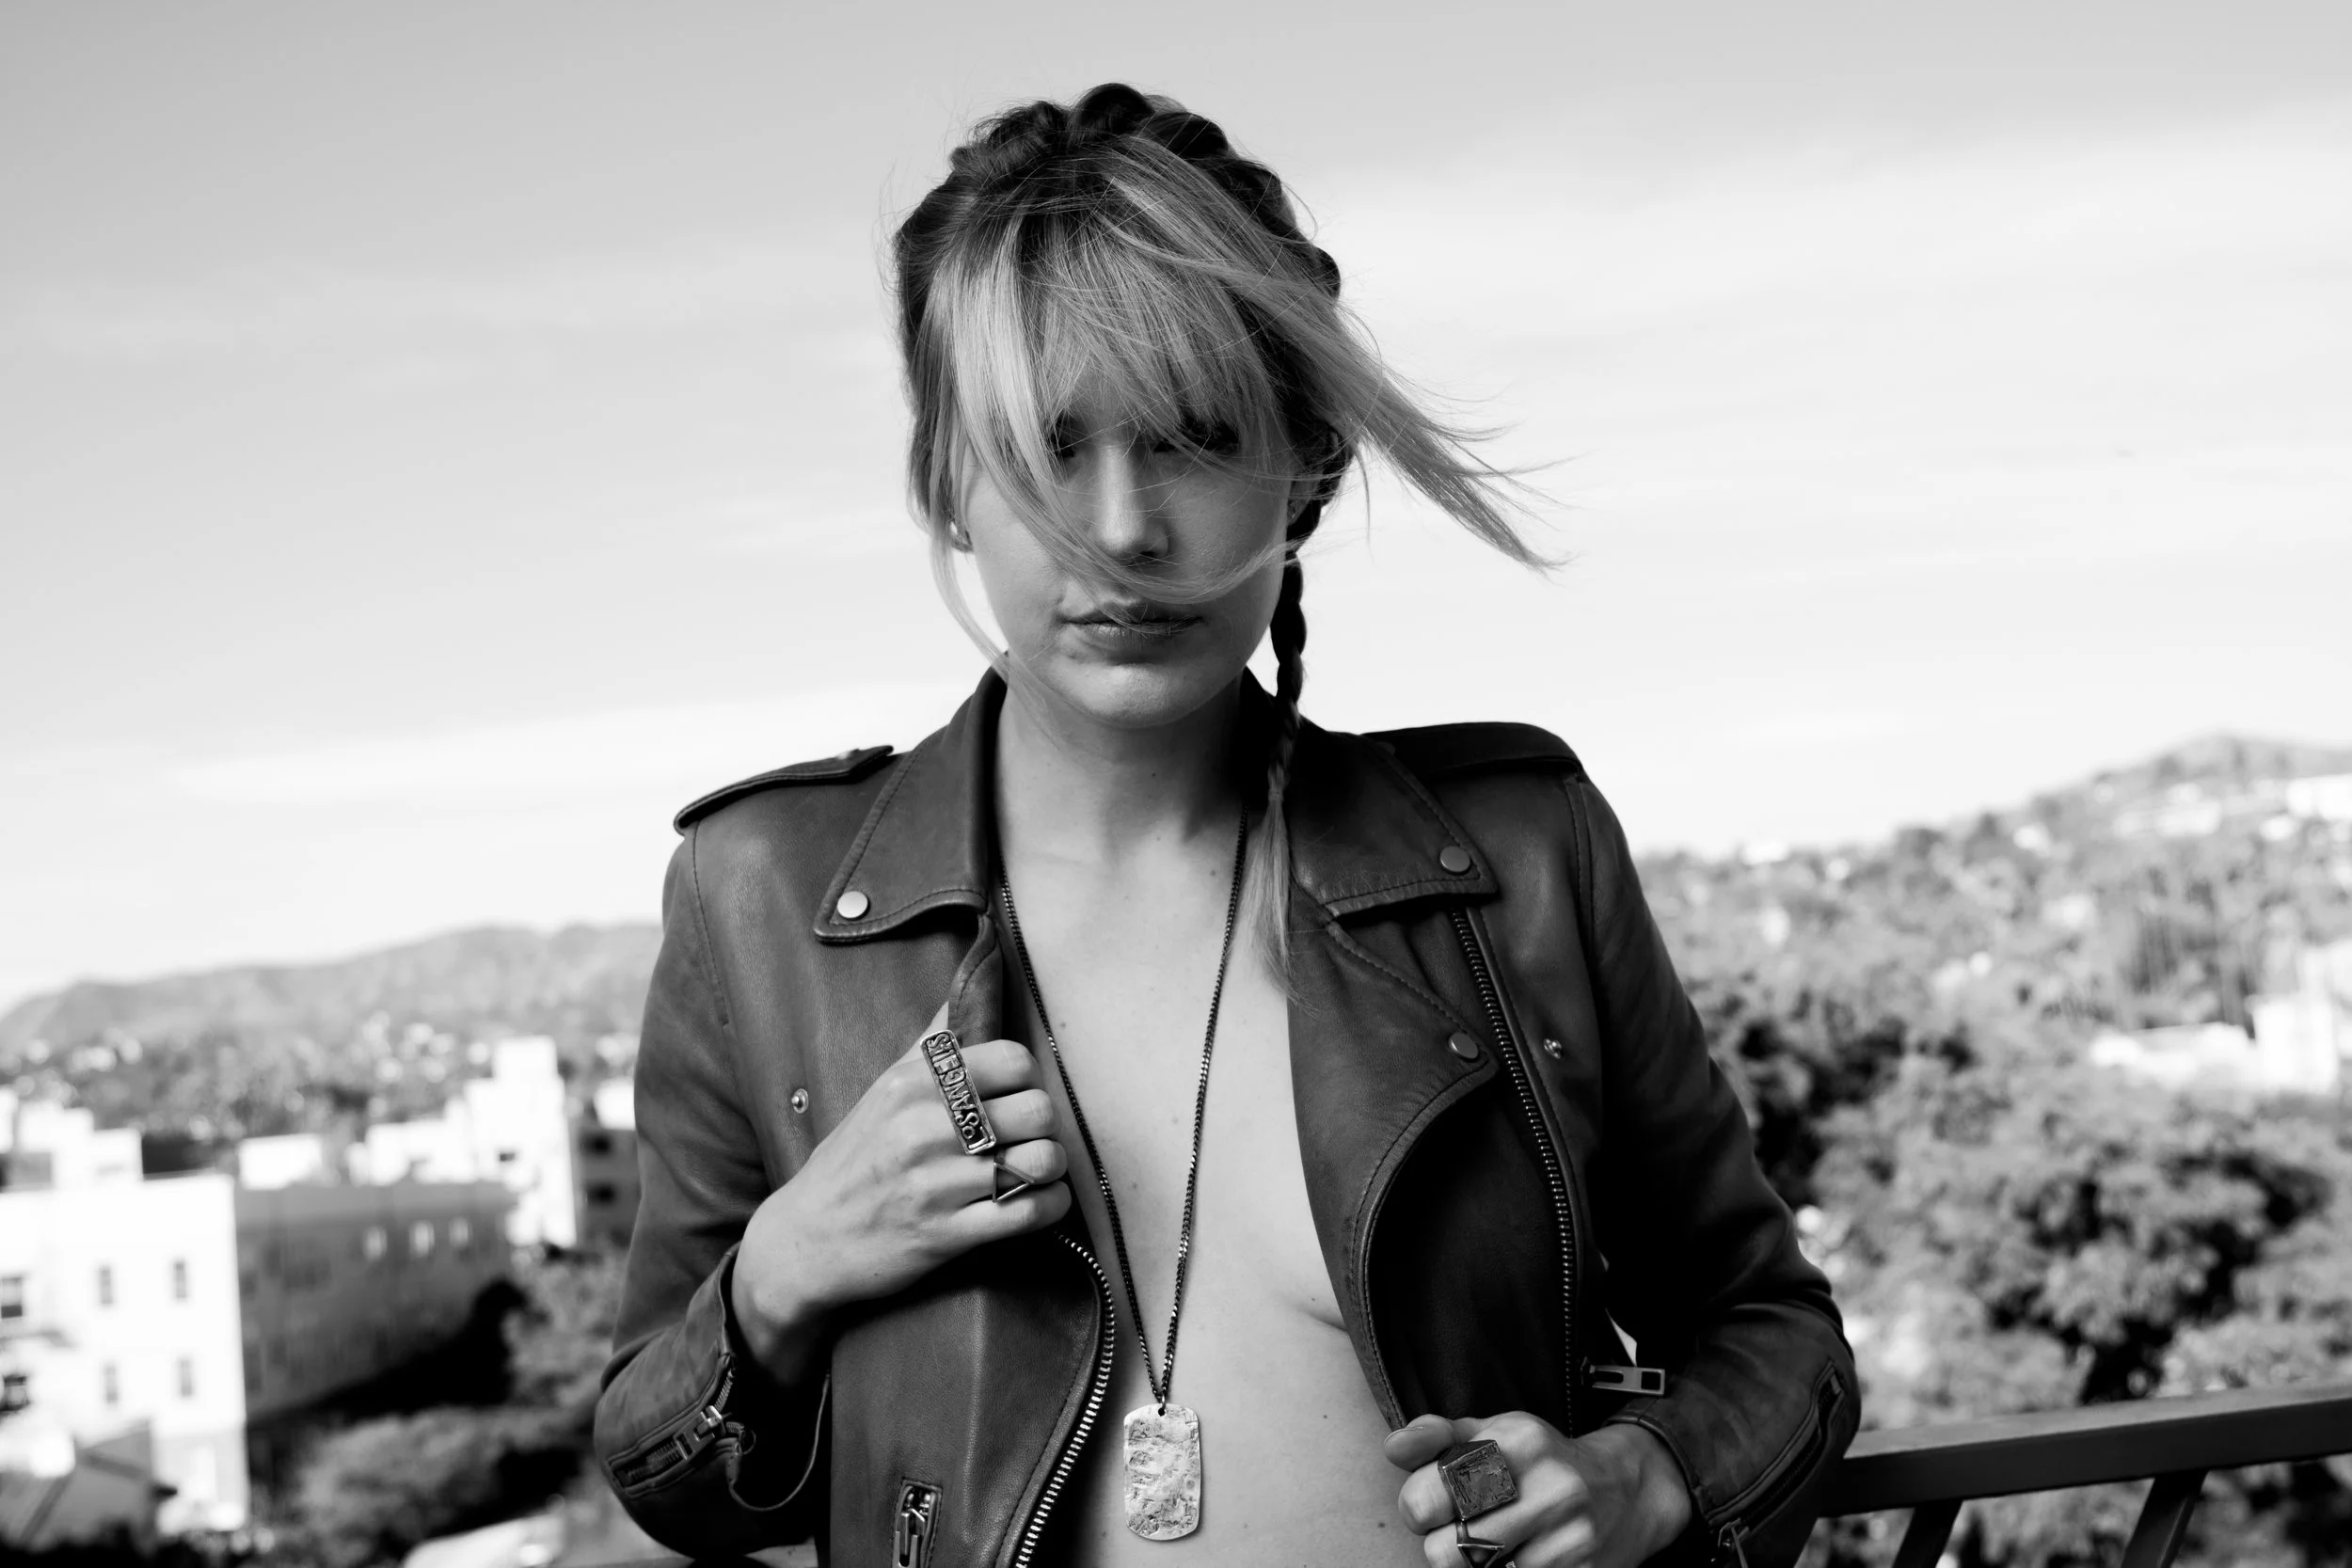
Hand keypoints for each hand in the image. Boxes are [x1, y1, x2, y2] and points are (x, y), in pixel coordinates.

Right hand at [729, 1002, 1071, 1384]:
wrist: (805, 1240)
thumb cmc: (853, 1160)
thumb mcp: (884, 1090)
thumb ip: (933, 1044)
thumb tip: (974, 973)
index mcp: (912, 1083)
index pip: (1013, 1060)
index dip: (1028, 1079)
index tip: (1016, 1097)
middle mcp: (923, 1128)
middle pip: (1036, 1109)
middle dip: (1043, 1126)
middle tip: (1028, 1137)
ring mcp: (935, 1184)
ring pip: (1040, 1161)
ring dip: (1050, 1168)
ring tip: (1035, 1169)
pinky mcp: (945, 1234)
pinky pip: (1029, 1212)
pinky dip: (1049, 1206)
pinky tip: (1041, 1200)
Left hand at [1386, 1412, 1692, 1567]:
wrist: (1630, 1490)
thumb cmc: (1543, 1462)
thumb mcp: (1494, 1433)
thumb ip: (1437, 1437)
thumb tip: (1392, 1448)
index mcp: (1519, 1443)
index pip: (1428, 1494)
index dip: (1418, 1505)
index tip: (1434, 1503)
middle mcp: (1550, 1489)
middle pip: (1446, 1549)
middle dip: (1443, 1543)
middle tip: (1464, 1528)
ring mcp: (1571, 1539)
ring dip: (1474, 1566)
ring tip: (1495, 1543)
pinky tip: (1522, 1557)